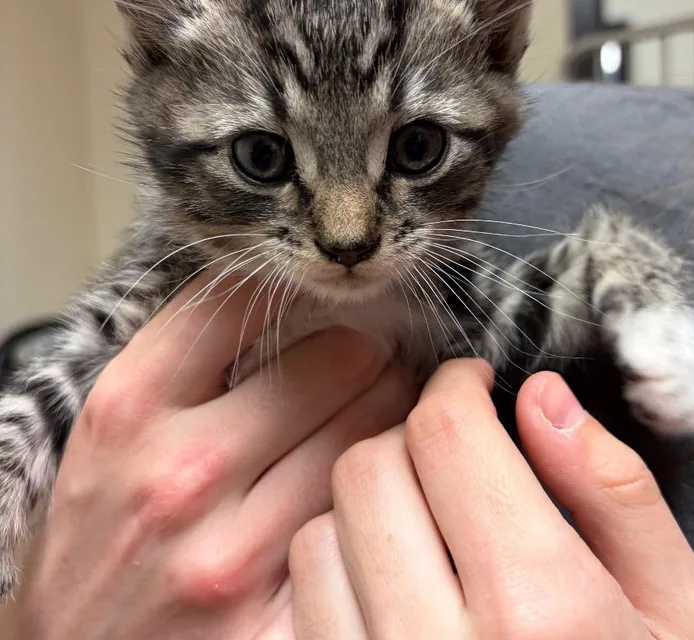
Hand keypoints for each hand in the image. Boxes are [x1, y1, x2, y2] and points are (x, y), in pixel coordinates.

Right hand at [13, 273, 416, 638]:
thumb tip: (293, 294)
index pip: (252, 302)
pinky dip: (382, 492)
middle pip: (340, 362)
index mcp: (130, 409)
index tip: (318, 301)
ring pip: (371, 438)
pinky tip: (372, 485)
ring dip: (392, 413)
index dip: (299, 290)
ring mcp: (229, 557)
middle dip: (369, 351)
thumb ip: (192, 352)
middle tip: (376, 358)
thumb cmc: (98, 529)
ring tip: (385, 411)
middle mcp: (180, 477)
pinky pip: (366, 523)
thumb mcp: (115, 424)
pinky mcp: (271, 623)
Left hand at [290, 361, 693, 638]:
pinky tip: (393, 575)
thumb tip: (540, 397)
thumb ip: (614, 492)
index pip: (446, 435)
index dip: (455, 387)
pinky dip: (338, 561)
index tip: (472, 385)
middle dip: (410, 435)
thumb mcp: (677, 613)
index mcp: (537, 610)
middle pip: (370, 469)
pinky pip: (304, 597)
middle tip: (452, 449)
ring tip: (425, 516)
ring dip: (369, 500)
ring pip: (322, 527)